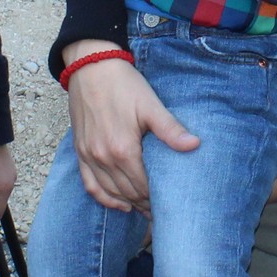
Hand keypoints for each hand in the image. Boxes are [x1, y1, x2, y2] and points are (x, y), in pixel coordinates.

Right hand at [63, 43, 196, 212]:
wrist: (91, 66)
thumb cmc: (123, 84)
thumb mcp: (150, 105)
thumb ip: (171, 129)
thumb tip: (195, 145)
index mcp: (123, 149)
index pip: (144, 186)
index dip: (158, 198)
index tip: (172, 204)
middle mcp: (104, 158)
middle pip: (128, 192)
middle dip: (146, 204)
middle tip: (163, 211)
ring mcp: (89, 156)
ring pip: (110, 192)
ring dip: (128, 203)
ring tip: (146, 210)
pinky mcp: (80, 151)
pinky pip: (89, 184)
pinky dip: (104, 198)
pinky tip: (119, 204)